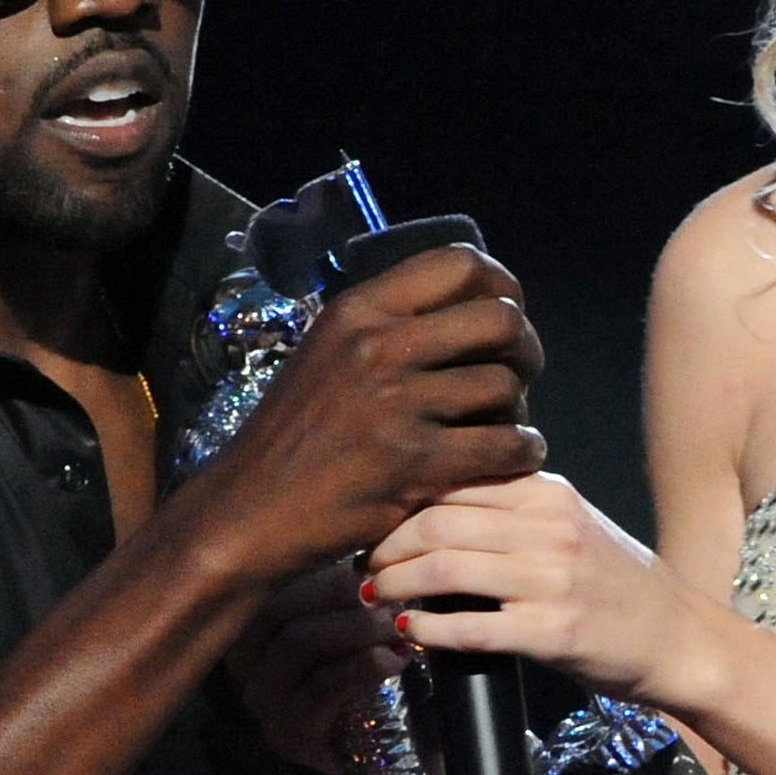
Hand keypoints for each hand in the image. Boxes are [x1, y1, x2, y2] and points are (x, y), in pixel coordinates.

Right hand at [196, 247, 545, 583]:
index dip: (502, 286)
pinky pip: (505, 445)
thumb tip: (469, 306)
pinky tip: (512, 457)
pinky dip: (523, 452)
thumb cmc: (295, 436)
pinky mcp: (413, 464)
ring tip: (501, 425)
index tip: (507, 312)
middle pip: (499, 319)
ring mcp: (396, 404)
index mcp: (359, 310)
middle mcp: (377, 346)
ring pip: (505, 385)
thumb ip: (388, 325)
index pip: (460, 264)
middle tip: (517, 374)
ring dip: (519, 408)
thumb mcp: (328, 354)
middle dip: (523, 347)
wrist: (252, 510)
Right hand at [231, 561, 414, 774]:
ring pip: (298, 644)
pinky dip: (363, 667)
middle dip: (337, 596)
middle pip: (275, 609)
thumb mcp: (359, 613)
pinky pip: (321, 688)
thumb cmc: (382, 668)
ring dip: (354, 629)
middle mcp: (246, 666)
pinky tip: (395, 659)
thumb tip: (365, 531)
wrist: (414, 750)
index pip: (268, 583)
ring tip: (395, 626)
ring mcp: (265, 705)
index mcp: (254, 628)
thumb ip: (349, 580)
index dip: (319, 570)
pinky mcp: (290, 738)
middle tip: (387, 594)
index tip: (368, 565)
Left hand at [366, 473, 717, 707]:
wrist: (678, 638)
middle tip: (364, 567)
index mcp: (548, 492)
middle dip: (385, 546)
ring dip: (395, 585)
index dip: (399, 506)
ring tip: (375, 597)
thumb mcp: (569, 526)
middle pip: (436, 522)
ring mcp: (551, 580)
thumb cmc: (616, 586)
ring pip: (443, 569)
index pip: (452, 483)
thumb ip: (511, 512)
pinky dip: (425, 630)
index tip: (374, 528)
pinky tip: (407, 632)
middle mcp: (549, 528)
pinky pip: (468, 627)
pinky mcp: (552, 633)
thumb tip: (430, 514)